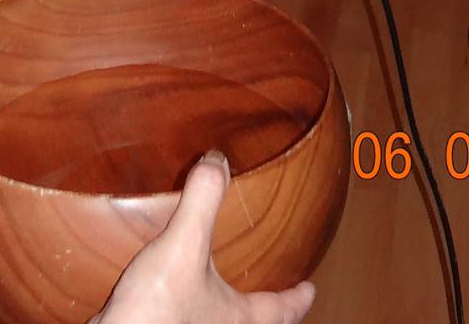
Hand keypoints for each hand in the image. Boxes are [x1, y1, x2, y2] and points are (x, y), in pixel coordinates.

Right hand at [94, 151, 315, 323]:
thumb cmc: (158, 311)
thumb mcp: (184, 244)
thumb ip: (203, 200)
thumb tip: (217, 160)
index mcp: (239, 319)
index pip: (279, 311)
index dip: (296, 299)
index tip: (310, 290)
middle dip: (267, 313)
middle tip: (277, 299)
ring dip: (230, 314)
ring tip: (228, 296)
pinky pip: (191, 323)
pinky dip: (196, 313)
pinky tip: (179, 300)